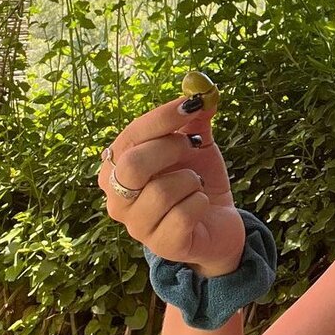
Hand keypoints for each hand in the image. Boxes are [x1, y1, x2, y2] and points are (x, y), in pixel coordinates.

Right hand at [98, 96, 244, 277]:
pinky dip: (201, 202)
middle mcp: (117, 199)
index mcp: (116, 169)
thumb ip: (194, 119)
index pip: (131, 136)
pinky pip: (184, 213)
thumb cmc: (196, 183)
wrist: (218, 226)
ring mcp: (137, 226)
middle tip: (193, 146)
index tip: (192, 103)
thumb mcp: (196, 146)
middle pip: (133, 164)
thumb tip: (199, 90)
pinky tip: (201, 206)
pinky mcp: (163, 245)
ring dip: (191, 180)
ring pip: (162, 189)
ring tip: (195, 185)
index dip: (162, 118)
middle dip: (171, 148)